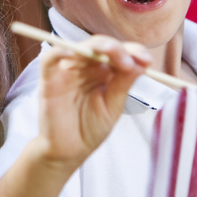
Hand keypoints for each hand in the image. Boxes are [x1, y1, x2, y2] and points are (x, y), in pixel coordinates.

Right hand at [34, 36, 150, 169]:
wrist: (68, 151)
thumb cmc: (89, 129)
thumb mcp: (112, 107)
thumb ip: (122, 84)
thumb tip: (142, 64)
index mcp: (104, 71)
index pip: (119, 53)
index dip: (133, 51)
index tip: (147, 61)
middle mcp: (86, 67)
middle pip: (100, 45)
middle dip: (117, 48)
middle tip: (130, 61)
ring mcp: (67, 70)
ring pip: (79, 47)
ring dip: (96, 46)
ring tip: (111, 52)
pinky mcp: (49, 79)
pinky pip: (50, 59)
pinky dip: (59, 52)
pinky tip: (72, 54)